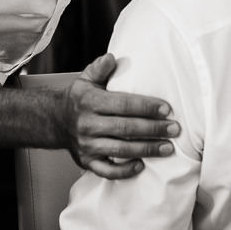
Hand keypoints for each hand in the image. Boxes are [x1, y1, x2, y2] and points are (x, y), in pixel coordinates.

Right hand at [60, 54, 179, 178]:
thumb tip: (111, 58)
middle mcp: (88, 125)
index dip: (146, 107)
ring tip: (168, 148)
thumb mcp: (86, 79)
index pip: (122, 104)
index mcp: (89, 102)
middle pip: (125, 129)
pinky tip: (142, 166)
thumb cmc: (79, 99)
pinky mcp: (86, 161)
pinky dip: (125, 171)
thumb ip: (100, 68)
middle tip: (174, 129)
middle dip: (153, 129)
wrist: (55, 121)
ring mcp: (87, 145)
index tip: (167, 109)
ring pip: (120, 150)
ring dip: (147, 150)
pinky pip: (107, 171)